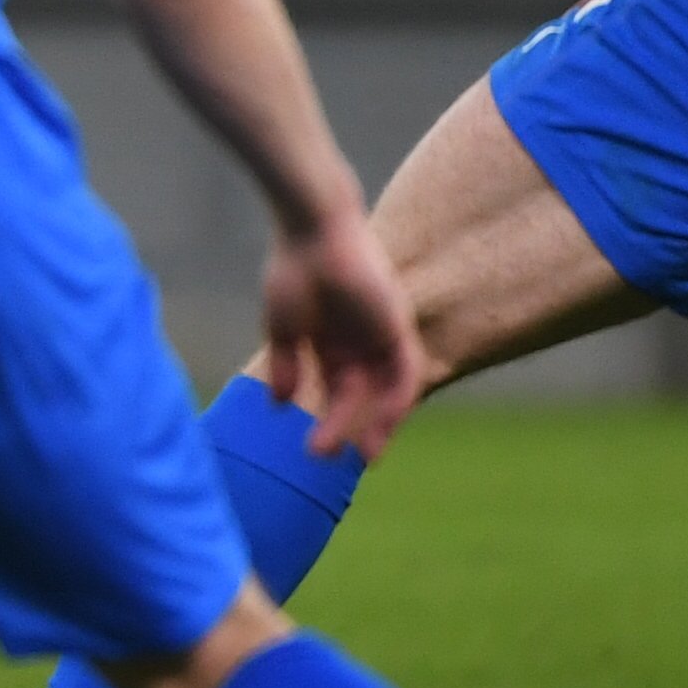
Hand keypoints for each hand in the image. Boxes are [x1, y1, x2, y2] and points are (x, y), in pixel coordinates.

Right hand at [257, 209, 425, 462]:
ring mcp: (382, 335)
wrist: (312, 230)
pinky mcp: (398, 326)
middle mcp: (362, 342)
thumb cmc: (294, 270)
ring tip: (365, 455)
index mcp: (334, 342)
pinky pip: (406, 374)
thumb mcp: (284, 327)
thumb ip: (287, 365)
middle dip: (347, 428)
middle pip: (362, 396)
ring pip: (388, 391)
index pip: (339, 391)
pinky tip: (381, 423)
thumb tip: (280, 405)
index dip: (330, 421)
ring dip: (380, 424)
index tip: (316, 449)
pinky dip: (397, 401)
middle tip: (327, 457)